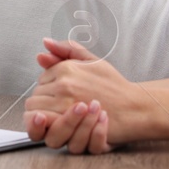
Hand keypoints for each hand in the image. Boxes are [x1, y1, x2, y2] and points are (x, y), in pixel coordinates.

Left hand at [25, 38, 144, 146]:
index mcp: (67, 68)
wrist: (133, 108)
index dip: (50, 89)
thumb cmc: (115, 86)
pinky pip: (43, 124)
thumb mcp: (93, 61)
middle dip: (45, 102)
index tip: (65, 96)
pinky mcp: (68, 123)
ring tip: (61, 117)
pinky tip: (58, 125)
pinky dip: (46, 125)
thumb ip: (68, 50)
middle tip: (63, 108)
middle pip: (35, 95)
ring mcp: (65, 104)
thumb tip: (45, 42)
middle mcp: (64, 84)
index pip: (41, 80)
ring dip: (44, 115)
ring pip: (35, 110)